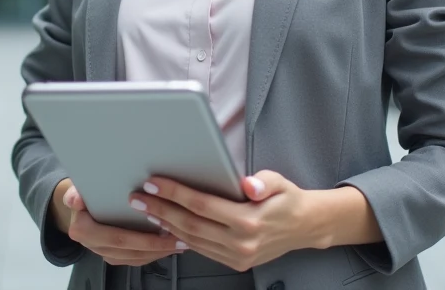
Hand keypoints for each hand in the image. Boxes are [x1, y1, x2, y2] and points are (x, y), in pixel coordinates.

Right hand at [54, 180, 186, 266]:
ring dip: (158, 252)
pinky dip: (153, 254)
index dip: (142, 237)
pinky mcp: (113, 255)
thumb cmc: (85, 192)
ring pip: (134, 258)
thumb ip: (77, 192)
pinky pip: (135, 259)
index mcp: (83, 230)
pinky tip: (169, 247)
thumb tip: (74, 199)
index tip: (164, 228)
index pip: (116, 237)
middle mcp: (92, 245)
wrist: (78, 205)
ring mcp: (102, 252)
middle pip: (129, 250)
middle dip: (157, 246)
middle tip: (179, 238)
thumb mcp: (79, 187)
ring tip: (179, 242)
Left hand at [128, 171, 317, 272]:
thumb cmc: (288, 200)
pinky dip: (182, 238)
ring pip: (193, 240)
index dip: (176, 194)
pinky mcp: (235, 262)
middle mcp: (241, 242)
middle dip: (162, 210)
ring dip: (167, 225)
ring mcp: (237, 255)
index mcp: (250, 220)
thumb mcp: (279, 182)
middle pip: (191, 225)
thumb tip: (248, 185)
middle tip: (139, 198)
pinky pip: (202, 250)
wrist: (305, 226)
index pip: (203, 205)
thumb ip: (263, 182)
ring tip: (148, 210)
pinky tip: (169, 226)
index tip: (155, 184)